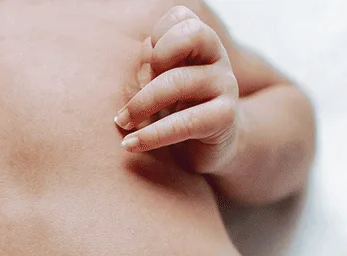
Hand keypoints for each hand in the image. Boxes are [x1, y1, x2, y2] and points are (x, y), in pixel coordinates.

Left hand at [115, 5, 238, 173]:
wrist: (208, 148)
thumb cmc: (177, 109)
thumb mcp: (159, 81)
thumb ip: (149, 64)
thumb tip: (142, 57)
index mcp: (200, 43)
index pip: (181, 17)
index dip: (158, 34)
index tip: (146, 62)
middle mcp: (217, 57)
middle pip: (189, 35)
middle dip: (156, 57)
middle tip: (138, 84)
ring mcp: (225, 84)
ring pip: (178, 81)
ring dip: (141, 104)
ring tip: (122, 122)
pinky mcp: (225, 116)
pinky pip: (185, 122)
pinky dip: (152, 135)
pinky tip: (130, 144)